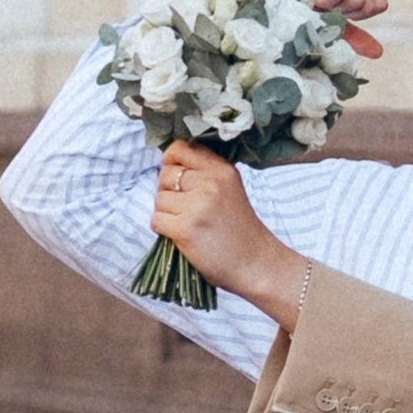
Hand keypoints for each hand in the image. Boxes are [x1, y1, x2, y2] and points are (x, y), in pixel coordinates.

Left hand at [150, 147, 308, 324]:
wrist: (256, 264)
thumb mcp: (230, 190)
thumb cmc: (239, 230)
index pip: (180, 148)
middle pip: (165, 175)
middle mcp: (211, 183)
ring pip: (159, 200)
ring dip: (166, 214)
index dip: (170, 161)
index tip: (176, 178)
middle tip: (186, 209)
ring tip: (188, 224)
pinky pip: (156, 220)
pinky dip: (163, 231)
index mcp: (222, 170)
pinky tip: (182, 237)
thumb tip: (166, 166)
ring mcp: (198, 206)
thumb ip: (204, 174)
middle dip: (167, 192)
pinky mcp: (186, 229)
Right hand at [264, 0, 387, 58]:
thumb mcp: (325, 20)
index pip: (379, 4)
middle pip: (370, 3)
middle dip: (341, 12)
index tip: (325, 5)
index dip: (352, 16)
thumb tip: (379, 52)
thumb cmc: (288, 5)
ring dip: (328, 7)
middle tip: (314, 0)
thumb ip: (351, 32)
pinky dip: (318, 1)